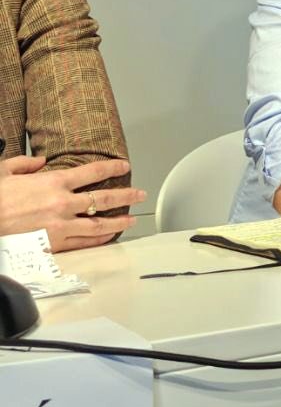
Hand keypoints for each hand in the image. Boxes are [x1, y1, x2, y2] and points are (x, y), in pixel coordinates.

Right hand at [0, 157, 144, 251]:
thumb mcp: (6, 172)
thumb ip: (26, 164)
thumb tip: (40, 162)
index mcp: (53, 182)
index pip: (92, 172)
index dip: (112, 167)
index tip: (125, 166)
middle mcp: (63, 203)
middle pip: (104, 198)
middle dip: (126, 195)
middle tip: (141, 194)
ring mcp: (61, 225)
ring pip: (99, 223)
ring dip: (119, 221)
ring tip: (132, 219)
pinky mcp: (54, 244)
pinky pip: (84, 241)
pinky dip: (100, 239)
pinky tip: (109, 236)